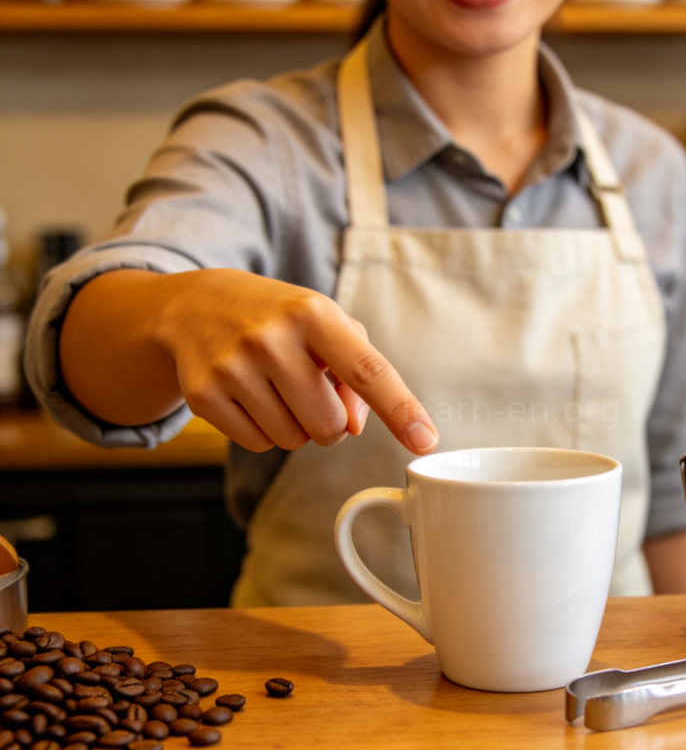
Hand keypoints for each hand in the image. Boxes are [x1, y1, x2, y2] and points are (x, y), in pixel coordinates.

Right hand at [156, 269, 438, 453]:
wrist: (195, 305)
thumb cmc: (280, 318)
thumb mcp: (327, 325)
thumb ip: (359, 373)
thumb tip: (354, 427)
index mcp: (313, 314)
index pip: (367, 370)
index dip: (400, 408)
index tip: (426, 439)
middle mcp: (271, 338)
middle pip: (329, 426)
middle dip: (330, 422)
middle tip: (311, 392)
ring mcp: (233, 367)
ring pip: (293, 440)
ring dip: (296, 426)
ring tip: (277, 388)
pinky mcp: (203, 394)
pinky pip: (258, 444)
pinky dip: (263, 430)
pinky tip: (251, 396)